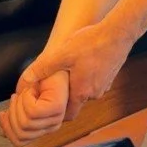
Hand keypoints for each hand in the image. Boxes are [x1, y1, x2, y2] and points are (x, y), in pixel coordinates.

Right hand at [0, 70, 68, 146]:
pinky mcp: (56, 108)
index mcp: (42, 127)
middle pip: (20, 134)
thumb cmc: (39, 77)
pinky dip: (25, 97)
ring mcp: (56, 118)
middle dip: (11, 114)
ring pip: (25, 123)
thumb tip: (2, 133)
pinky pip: (32, 111)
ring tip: (24, 92)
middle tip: (15, 98)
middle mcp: (51, 126)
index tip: (2, 114)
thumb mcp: (20, 100)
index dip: (7, 129)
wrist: (52, 61)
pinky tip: (31, 90)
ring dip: (18, 103)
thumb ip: (13, 117)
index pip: (20, 141)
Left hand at [17, 20, 132, 119]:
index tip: (47, 104)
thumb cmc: (92, 43)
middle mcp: (95, 93)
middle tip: (54, 84)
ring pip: (86, 90)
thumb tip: (26, 78)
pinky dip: (87, 75)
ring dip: (77, 83)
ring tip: (68, 69)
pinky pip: (95, 80)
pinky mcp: (111, 74)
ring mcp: (105, 84)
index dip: (56, 112)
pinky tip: (83, 60)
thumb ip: (44, 67)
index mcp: (82, 92)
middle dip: (65, 94)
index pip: (68, 114)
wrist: (119, 32)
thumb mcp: (63, 54)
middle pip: (76, 101)